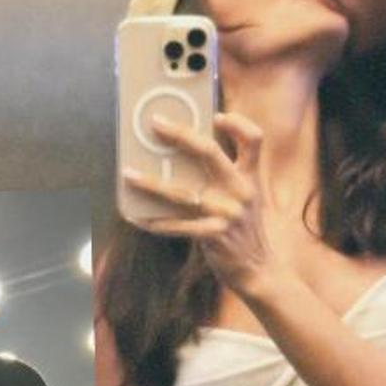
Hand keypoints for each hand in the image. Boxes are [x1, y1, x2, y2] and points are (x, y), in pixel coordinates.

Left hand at [123, 111, 270, 293]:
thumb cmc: (244, 229)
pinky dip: (155, 221)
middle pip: (209, 151)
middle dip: (180, 134)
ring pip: (181, 192)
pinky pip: (176, 225)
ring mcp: (227, 213)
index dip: (238, 124)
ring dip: (151, 182)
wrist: (258, 269)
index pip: (254, 139)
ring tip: (128, 173)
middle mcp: (241, 190)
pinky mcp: (214, 235)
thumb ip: (227, 177)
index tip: (217, 116)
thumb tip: (181, 159)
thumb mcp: (246, 199)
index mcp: (250, 177)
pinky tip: (137, 217)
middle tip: (155, 123)